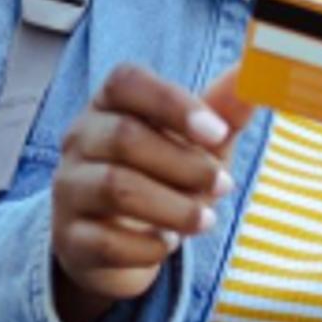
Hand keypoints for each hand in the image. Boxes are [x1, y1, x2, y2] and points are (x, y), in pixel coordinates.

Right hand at [49, 64, 252, 321]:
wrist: (116, 243)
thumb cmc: (162, 179)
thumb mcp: (197, 145)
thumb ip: (224, 111)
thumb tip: (252, 74)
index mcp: (109, 104)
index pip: (126, 82)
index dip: (173, 104)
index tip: (218, 133)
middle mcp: (80, 139)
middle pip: (123, 137)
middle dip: (184, 164)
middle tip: (224, 185)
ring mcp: (69, 188)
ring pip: (114, 187)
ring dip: (173, 207)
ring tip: (205, 220)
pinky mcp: (70, 237)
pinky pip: (106, 240)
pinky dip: (148, 246)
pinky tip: (167, 245)